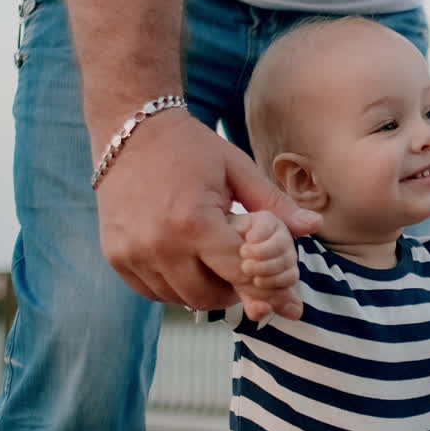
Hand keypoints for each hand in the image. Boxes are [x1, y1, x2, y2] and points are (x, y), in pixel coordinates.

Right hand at [93, 109, 319, 315]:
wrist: (130, 131)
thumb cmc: (191, 148)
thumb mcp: (238, 170)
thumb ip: (275, 205)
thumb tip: (314, 225)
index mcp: (194, 223)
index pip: (241, 275)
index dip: (264, 284)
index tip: (278, 288)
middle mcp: (160, 245)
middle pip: (209, 297)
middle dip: (233, 290)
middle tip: (243, 272)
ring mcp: (132, 254)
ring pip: (180, 299)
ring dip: (203, 290)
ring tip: (214, 264)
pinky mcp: (116, 256)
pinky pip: (153, 291)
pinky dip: (174, 286)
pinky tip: (186, 263)